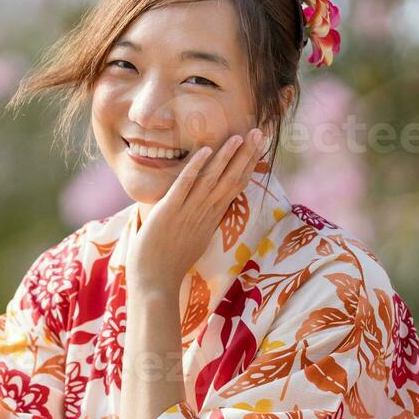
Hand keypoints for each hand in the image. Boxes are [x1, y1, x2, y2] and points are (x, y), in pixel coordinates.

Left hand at [125, 127, 265, 296]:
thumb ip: (198, 221)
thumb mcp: (191, 239)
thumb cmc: (168, 264)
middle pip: (231, 180)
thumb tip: (202, 209)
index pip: (235, 186)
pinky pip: (184, 185)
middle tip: (262, 132)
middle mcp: (204, 213)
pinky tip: (205, 149)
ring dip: (227, 157)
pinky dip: (195, 167)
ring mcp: (188, 212)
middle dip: (247, 155)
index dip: (248, 165)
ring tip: (240, 136)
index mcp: (211, 218)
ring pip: (212, 180)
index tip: (260, 147)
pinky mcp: (168, 212)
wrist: (155, 285)